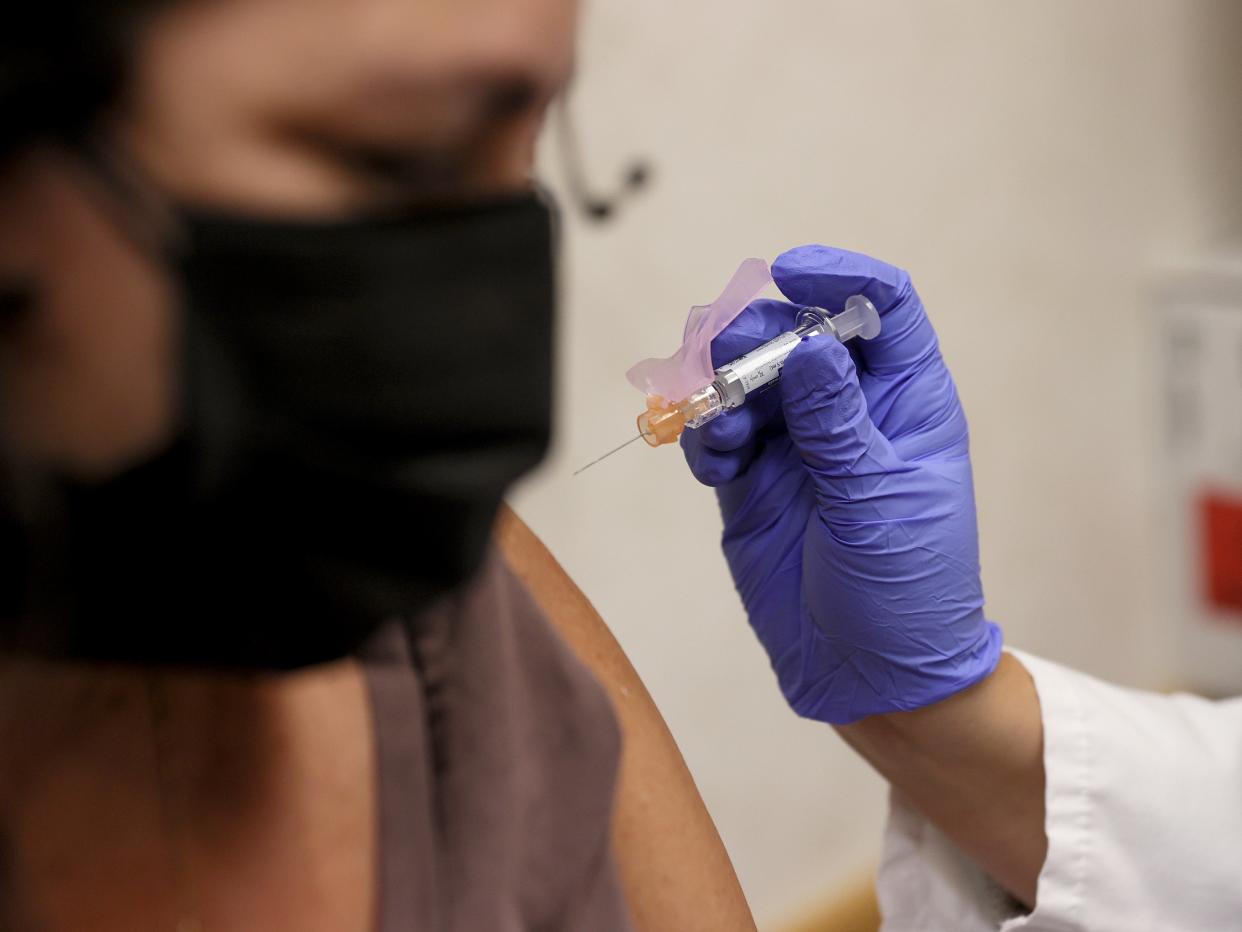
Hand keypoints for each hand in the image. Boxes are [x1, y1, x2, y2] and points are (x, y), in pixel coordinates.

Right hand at [682, 246, 1001, 723]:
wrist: (868, 676)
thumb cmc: (906, 588)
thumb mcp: (879, 501)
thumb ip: (837, 425)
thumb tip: (812, 349)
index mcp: (905, 402)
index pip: (883, 308)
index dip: (840, 276)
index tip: (788, 271)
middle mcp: (848, 412)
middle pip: (797, 334)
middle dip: (757, 335)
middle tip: (724, 354)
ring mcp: (795, 445)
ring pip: (746, 379)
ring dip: (720, 382)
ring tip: (712, 411)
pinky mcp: (751, 482)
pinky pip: (716, 433)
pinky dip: (703, 432)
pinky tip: (710, 455)